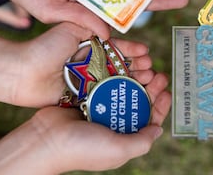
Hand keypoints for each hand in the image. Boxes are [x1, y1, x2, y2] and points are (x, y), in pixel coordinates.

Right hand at [0, 69, 170, 173]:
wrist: (46, 139)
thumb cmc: (82, 149)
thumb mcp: (118, 150)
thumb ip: (141, 141)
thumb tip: (159, 130)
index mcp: (122, 137)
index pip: (148, 121)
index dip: (160, 106)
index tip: (166, 92)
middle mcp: (113, 123)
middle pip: (137, 101)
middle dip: (149, 87)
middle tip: (157, 73)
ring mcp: (99, 108)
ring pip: (123, 89)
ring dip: (135, 77)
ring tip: (144, 66)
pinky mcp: (86, 95)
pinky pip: (105, 81)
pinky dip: (115, 72)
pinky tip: (123, 63)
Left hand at [4, 22, 156, 106]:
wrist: (23, 73)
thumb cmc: (44, 48)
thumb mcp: (70, 28)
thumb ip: (90, 24)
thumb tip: (110, 32)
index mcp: (88, 45)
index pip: (116, 46)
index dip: (131, 49)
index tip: (145, 51)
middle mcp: (90, 63)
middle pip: (120, 65)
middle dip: (137, 66)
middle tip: (151, 68)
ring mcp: (87, 81)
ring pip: (115, 80)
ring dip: (133, 80)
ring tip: (148, 79)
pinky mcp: (83, 97)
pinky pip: (104, 95)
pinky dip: (119, 94)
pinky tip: (132, 94)